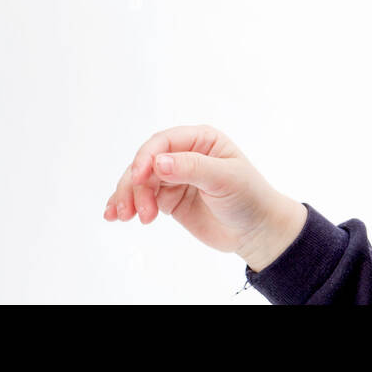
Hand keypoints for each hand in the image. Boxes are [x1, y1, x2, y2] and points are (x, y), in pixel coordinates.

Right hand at [105, 124, 306, 271]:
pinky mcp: (169, 199)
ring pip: (140, 181)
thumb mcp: (225, 179)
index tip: (139, 177)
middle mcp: (184, 155)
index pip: (164, 142)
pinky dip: (127, 204)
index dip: (146, 157)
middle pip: (146, 162)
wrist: (257, 232)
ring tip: (125, 217)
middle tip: (133, 210)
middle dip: (135, 184)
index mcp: (201, 140)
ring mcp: (175, 177)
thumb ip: (192, 168)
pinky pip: (142, 197)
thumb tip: (158, 162)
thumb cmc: (250, 198)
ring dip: (128, 197)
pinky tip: (115, 214)